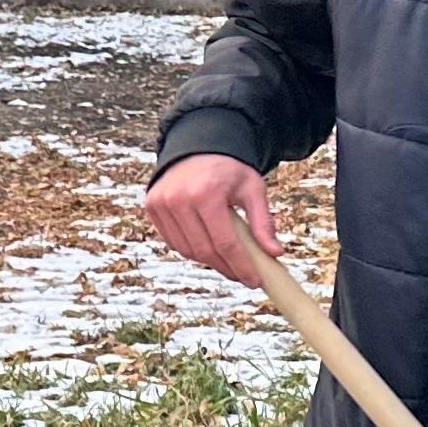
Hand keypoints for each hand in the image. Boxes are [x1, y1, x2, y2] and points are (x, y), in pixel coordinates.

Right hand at [143, 152, 279, 278]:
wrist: (197, 146)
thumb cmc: (228, 169)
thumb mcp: (252, 189)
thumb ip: (263, 222)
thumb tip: (274, 253)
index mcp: (206, 193)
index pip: (224, 243)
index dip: (240, 266)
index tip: (254, 280)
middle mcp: (179, 199)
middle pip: (204, 251)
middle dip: (226, 268)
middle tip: (243, 276)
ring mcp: (161, 203)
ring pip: (187, 250)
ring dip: (209, 261)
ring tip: (227, 261)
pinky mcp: (152, 207)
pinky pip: (173, 242)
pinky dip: (191, 250)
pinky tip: (207, 247)